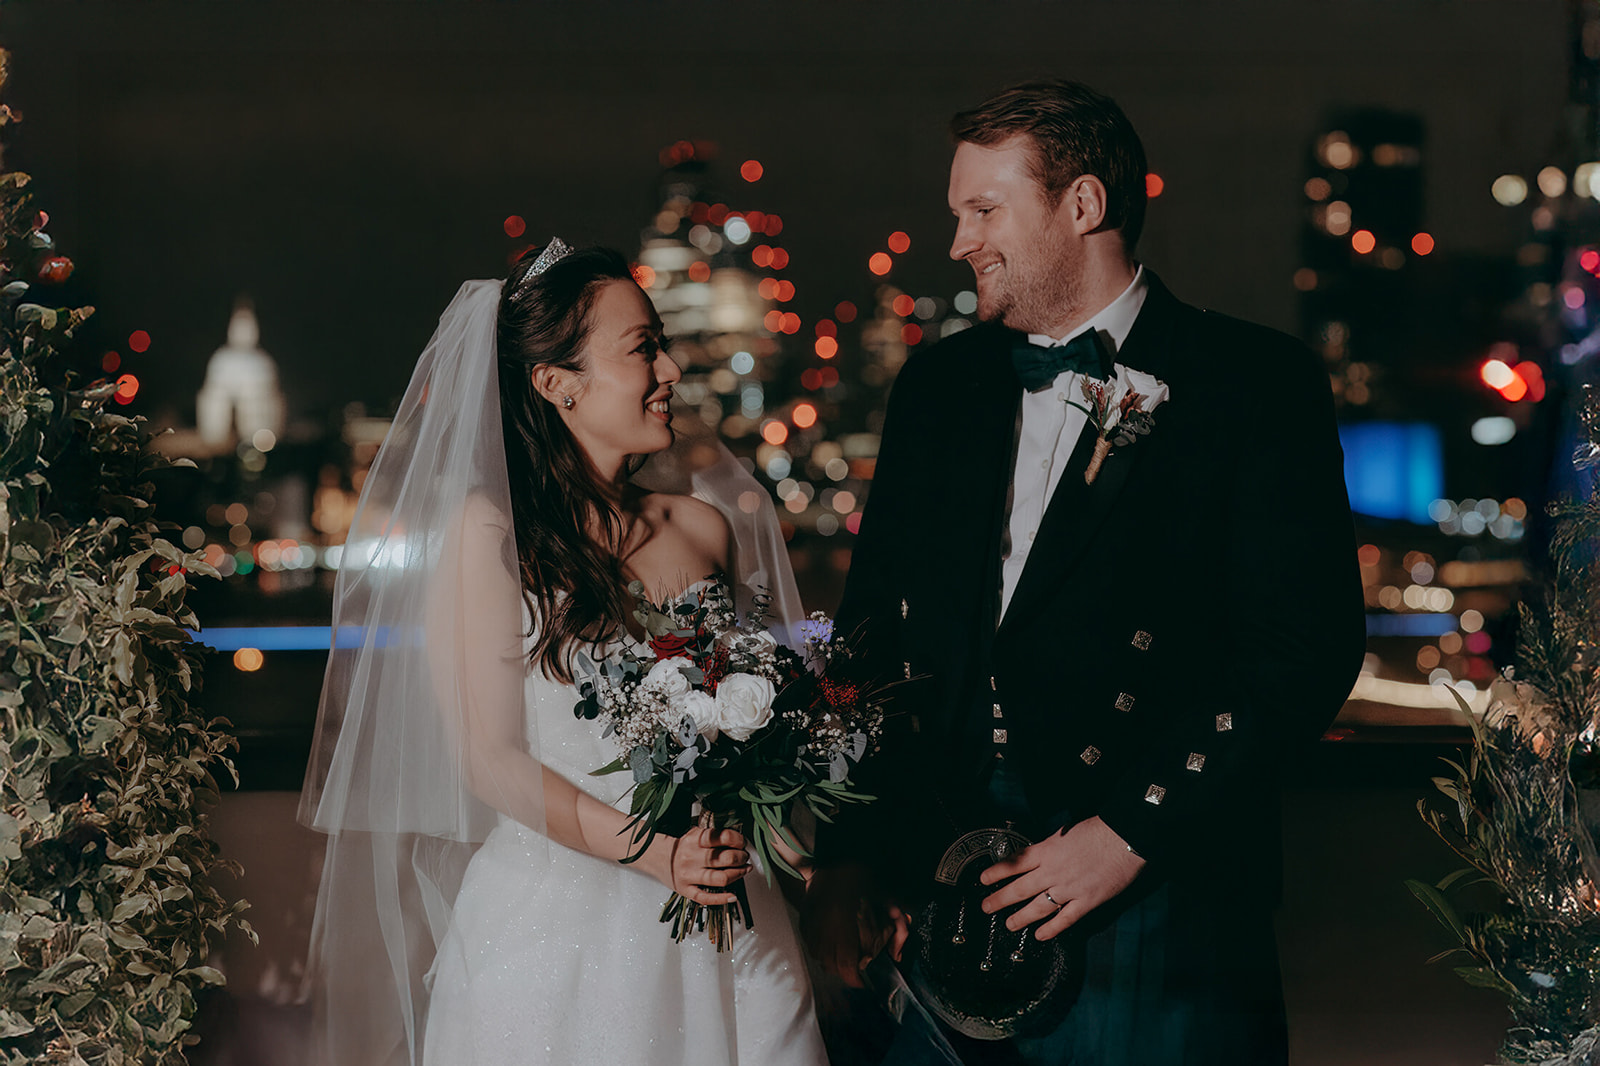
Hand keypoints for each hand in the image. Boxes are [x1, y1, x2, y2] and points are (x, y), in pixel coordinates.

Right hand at [644, 826, 749, 904]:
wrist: (656, 857)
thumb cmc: (681, 847)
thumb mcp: (695, 834)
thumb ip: (714, 836)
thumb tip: (738, 841)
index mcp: (695, 840)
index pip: (722, 837)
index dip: (738, 840)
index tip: (742, 842)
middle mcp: (692, 857)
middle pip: (725, 858)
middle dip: (741, 858)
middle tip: (744, 857)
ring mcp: (688, 875)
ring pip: (721, 878)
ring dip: (737, 874)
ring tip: (743, 870)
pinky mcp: (686, 890)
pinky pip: (706, 897)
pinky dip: (722, 899)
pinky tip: (733, 896)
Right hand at [801, 865, 908, 987]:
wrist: (834, 855)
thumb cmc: (862, 875)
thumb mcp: (887, 898)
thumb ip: (898, 927)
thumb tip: (898, 955)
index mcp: (844, 923)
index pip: (845, 962)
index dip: (853, 978)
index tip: (861, 982)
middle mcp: (824, 927)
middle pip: (830, 963)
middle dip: (843, 971)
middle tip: (854, 970)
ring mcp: (811, 923)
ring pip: (818, 955)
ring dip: (831, 961)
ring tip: (843, 958)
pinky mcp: (803, 917)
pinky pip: (810, 943)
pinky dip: (819, 949)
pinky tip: (829, 945)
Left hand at [979, 816, 1144, 941]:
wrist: (1125, 837)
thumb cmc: (1097, 830)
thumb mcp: (1065, 832)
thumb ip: (1050, 847)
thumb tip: (1039, 856)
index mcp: (1047, 851)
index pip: (1015, 863)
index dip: (997, 872)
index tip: (983, 879)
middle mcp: (1053, 871)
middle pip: (1020, 888)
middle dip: (1000, 898)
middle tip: (986, 906)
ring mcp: (1069, 888)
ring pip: (1038, 907)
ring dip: (1021, 917)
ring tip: (1009, 925)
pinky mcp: (1087, 901)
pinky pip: (1065, 919)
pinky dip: (1051, 929)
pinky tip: (1040, 936)